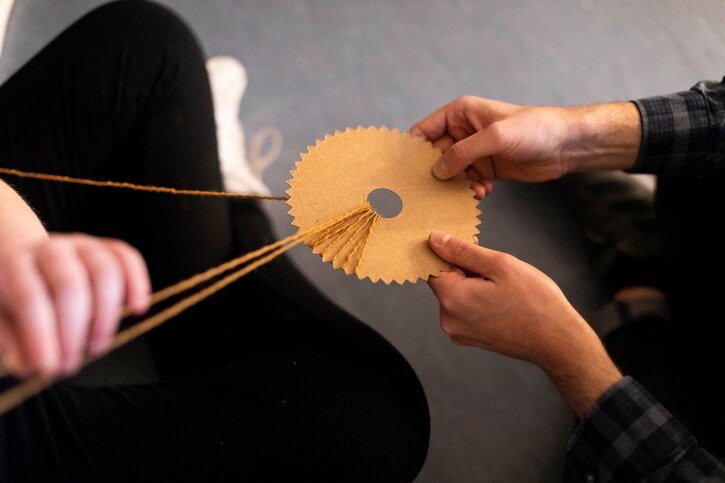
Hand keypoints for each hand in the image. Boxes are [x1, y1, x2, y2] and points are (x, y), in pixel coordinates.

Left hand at [0, 233, 150, 376]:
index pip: (30, 297)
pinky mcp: (108, 247)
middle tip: (70, 364)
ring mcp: (83, 245)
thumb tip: (29, 364)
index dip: (41, 335)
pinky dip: (138, 284)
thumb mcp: (0, 318)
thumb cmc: (13, 294)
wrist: (29, 261)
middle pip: (71, 284)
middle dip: (74, 330)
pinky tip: (138, 308)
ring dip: (106, 317)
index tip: (48, 368)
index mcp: (15, 263)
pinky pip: (129, 259)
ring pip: (105, 272)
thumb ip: (10, 340)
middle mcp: (51, 248)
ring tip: (96, 347)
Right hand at [411, 96, 639, 182]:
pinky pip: (468, 182)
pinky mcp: (487, 169)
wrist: (566, 144)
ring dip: (454, 186)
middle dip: (432, 173)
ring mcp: (475, 152)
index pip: (424, 131)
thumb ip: (463, 152)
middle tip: (424, 193)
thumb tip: (437, 171)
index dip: (411, 149)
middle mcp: (463, 132)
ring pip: (451, 172)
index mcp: (460, 113)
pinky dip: (470, 191)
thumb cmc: (534, 129)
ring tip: (462, 193)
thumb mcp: (494, 137)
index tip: (400, 171)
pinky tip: (480, 194)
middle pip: (434, 155)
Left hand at [427, 231, 621, 416]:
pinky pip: (465, 310)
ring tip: (502, 289)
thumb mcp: (500, 265)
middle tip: (495, 272)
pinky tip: (501, 302)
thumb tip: (435, 240)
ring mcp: (458, 332)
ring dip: (472, 285)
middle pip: (444, 281)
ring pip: (456, 295)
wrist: (557, 341)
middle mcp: (449, 320)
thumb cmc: (535, 302)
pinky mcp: (469, 338)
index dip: (451, 254)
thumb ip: (463, 251)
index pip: (433, 266)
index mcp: (453, 299)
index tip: (472, 251)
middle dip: (465, 270)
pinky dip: (477, 300)